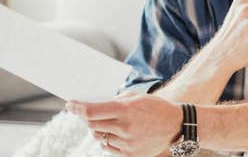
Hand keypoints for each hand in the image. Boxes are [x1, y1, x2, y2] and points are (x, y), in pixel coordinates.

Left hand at [67, 91, 181, 156]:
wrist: (176, 125)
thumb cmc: (155, 107)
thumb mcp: (136, 97)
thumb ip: (116, 101)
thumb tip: (96, 106)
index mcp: (126, 109)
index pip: (92, 111)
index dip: (77, 108)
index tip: (70, 105)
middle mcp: (125, 127)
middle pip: (92, 124)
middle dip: (88, 118)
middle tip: (88, 114)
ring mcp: (127, 142)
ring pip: (100, 137)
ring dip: (100, 130)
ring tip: (111, 124)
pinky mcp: (130, 154)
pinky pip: (109, 148)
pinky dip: (109, 141)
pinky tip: (118, 134)